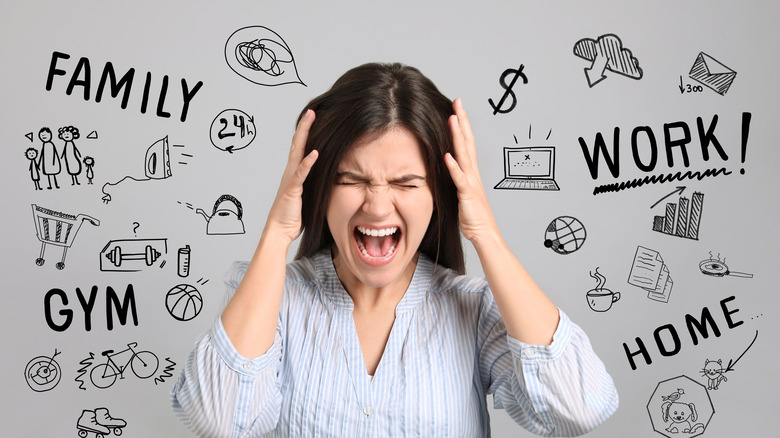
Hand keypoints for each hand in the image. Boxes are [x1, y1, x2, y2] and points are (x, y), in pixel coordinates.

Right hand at [265, 109, 318, 243]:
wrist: (279, 229)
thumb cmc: (292, 214)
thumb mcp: (307, 194)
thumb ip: (313, 183)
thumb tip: (327, 176)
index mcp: (295, 172)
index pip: (302, 146)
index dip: (307, 130)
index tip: (314, 115)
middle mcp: (291, 171)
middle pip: (298, 142)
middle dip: (305, 124)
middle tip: (312, 108)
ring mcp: (290, 179)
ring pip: (297, 152)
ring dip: (304, 134)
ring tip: (311, 118)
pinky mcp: (292, 190)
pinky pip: (300, 174)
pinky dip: (307, 163)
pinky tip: (315, 153)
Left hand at [444, 99, 498, 243]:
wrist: (485, 234)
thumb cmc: (473, 216)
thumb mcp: (462, 193)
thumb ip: (456, 179)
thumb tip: (446, 168)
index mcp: (470, 172)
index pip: (467, 142)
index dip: (462, 124)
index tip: (456, 108)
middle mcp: (472, 173)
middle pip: (468, 141)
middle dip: (462, 121)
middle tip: (458, 102)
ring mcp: (471, 182)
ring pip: (464, 155)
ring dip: (458, 136)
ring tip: (453, 118)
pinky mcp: (467, 195)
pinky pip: (459, 179)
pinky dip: (453, 167)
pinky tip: (447, 155)